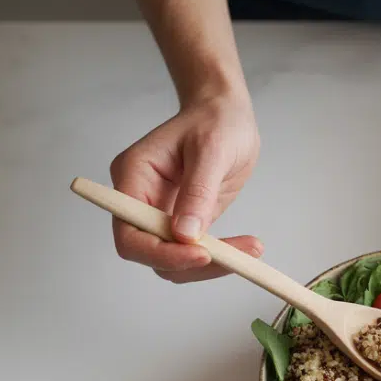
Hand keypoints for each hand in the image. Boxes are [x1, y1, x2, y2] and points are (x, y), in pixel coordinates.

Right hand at [110, 96, 261, 282]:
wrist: (226, 114)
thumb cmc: (215, 120)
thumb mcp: (212, 149)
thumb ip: (197, 192)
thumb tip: (185, 236)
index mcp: (134, 176)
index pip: (129, 232)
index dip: (159, 252)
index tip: (201, 255)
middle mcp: (140, 199)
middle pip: (148, 252)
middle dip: (189, 263)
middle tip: (235, 259)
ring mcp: (161, 213)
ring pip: (172, 259)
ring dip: (210, 265)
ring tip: (251, 251)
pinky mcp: (183, 221)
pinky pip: (193, 251)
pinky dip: (220, 256)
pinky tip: (248, 248)